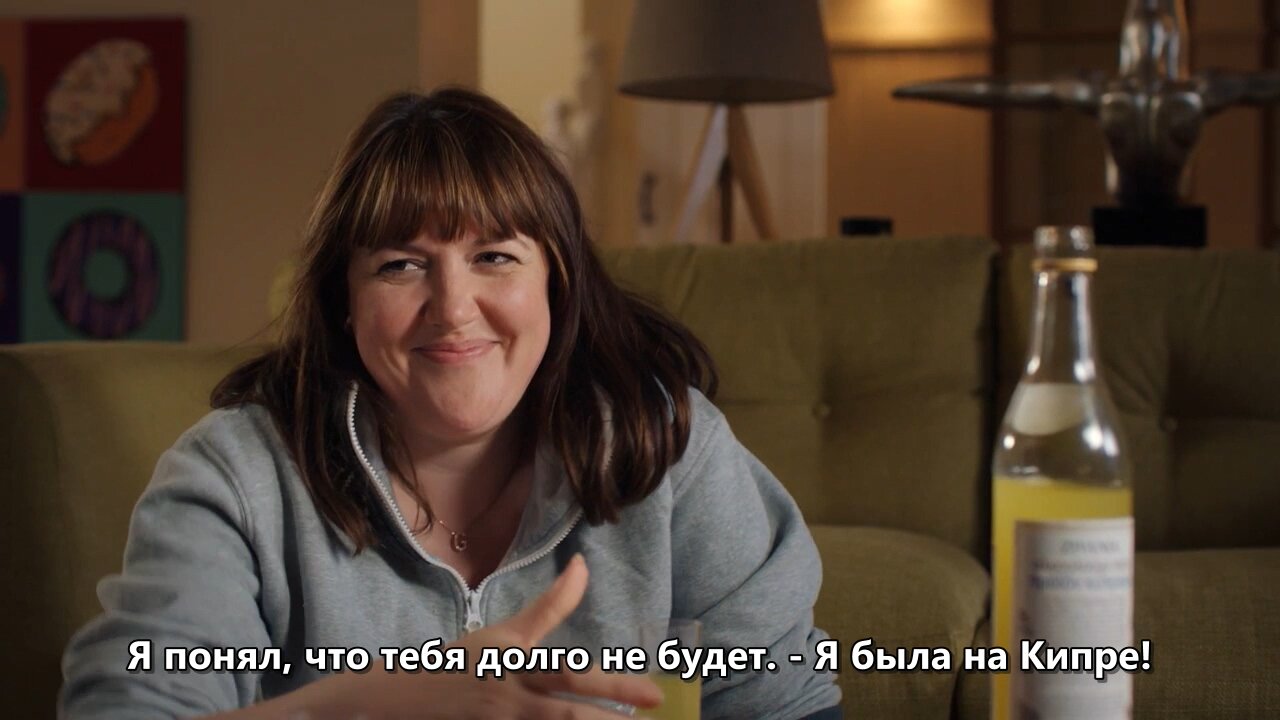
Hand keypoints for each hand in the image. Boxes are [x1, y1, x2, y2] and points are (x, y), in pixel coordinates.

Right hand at [239, 554, 660, 719]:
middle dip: (609, 717)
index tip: (654, 695)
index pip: (571, 675)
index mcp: (511, 665)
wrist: (384, 701)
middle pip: (566, 714)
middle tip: (652, 715)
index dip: (614, 684)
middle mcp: (505, 699)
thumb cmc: (452, 665)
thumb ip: (547, 608)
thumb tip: (583, 564)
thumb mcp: (501, 636)